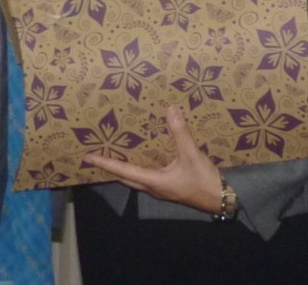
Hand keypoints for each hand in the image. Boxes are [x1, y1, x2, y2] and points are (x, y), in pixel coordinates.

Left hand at [82, 106, 222, 213]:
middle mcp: (152, 186)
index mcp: (153, 181)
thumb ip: (180, 132)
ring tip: (114, 154)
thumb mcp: (191, 155)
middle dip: (110, 167)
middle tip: (96, 156)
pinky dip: (137, 167)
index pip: (123, 171)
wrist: (219, 199)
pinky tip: (143, 157)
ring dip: (123, 168)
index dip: (105, 162)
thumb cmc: (203, 180)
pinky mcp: (168, 187)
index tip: (87, 157)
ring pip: (135, 178)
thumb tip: (169, 110)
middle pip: (125, 177)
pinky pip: (146, 176)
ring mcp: (160, 188)